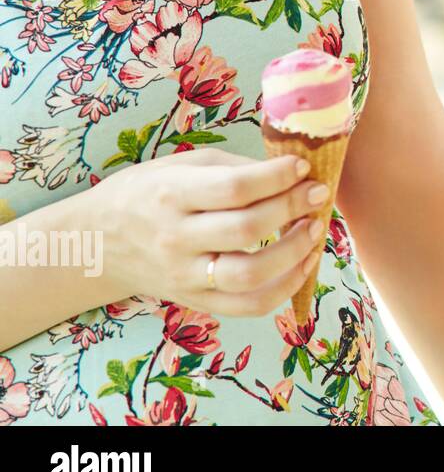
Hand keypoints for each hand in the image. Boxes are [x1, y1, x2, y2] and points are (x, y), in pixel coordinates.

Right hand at [93, 147, 330, 316]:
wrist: (98, 243)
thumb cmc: (148, 192)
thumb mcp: (182, 165)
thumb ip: (235, 168)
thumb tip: (291, 172)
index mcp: (171, 195)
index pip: (234, 188)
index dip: (277, 177)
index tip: (303, 168)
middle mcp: (176, 239)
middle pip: (247, 229)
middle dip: (293, 208)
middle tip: (317, 193)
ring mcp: (185, 276)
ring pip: (250, 275)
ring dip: (294, 252)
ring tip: (314, 228)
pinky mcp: (196, 302)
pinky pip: (248, 306)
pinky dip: (285, 288)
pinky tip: (303, 263)